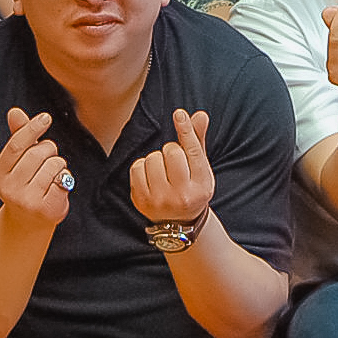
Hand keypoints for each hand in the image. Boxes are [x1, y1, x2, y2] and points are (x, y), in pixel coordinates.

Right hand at [0, 107, 70, 229]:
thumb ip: (18, 136)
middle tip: (49, 157)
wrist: (29, 222)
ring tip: (52, 175)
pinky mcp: (45, 209)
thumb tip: (14, 111)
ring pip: (53, 165)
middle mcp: (9, 189)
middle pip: (37, 153)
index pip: (16, 145)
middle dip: (49, 149)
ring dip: (59, 165)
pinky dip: (65, 178)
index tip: (46, 118)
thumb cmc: (26, 184)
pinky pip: (63, 180)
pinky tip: (58, 186)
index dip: (31, 129)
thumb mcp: (18, 162)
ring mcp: (27, 201)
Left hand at [130, 109, 215, 224]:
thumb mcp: (200, 168)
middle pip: (172, 152)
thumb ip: (198, 141)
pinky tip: (150, 176)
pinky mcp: (141, 201)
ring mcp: (160, 200)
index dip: (186, 130)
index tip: (179, 114)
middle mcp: (182, 195)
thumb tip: (200, 115)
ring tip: (163, 172)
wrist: (178, 223)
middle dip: (172, 151)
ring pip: (153, 158)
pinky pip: (136, 167)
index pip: (193, 152)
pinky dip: (142, 167)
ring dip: (156, 159)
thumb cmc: (190, 187)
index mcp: (201, 186)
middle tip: (175, 164)